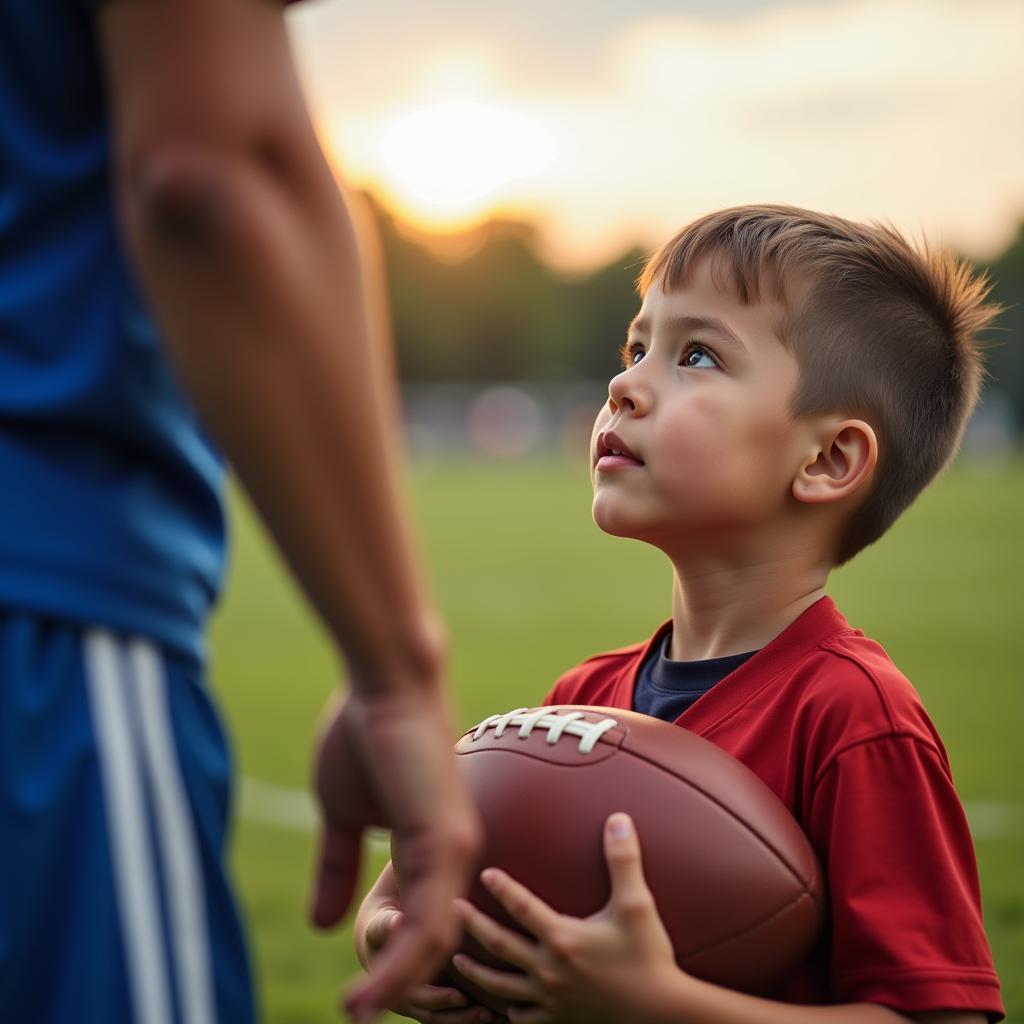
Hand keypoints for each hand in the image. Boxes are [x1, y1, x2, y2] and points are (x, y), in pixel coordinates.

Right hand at [310, 689, 480, 1020]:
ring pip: (437, 946)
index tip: (360, 998)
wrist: (384, 681)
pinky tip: (366, 995)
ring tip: (356, 1014)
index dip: (394, 967)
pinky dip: (401, 967)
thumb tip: (321, 923)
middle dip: (404, 989)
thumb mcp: (341, 815)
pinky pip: (429, 923)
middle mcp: (454, 859)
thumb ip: (337, 865)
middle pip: (438, 947)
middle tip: (361, 1015)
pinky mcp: (446, 844)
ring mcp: (456, 853)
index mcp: (430, 852)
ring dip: (398, 989)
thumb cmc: (364, 734)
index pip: (422, 928)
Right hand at [362, 907, 495, 1023]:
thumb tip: (396, 921)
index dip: (439, 999)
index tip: (461, 996)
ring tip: (491, 1015)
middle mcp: (405, 1001)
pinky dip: (467, 1015)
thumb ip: (386, 924)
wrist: (383, 931)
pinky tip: (492, 1013)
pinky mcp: (433, 997)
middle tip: (486, 1013)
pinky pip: (450, 1013)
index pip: (417, 1000)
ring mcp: (420, 1002)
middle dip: (459, 1016)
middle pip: (433, 1016)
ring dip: (466, 1019)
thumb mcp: (381, 922)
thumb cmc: (383, 924)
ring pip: (443, 1019)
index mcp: (391, 984)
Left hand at [452, 814, 678, 1023]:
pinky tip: (501, 1004)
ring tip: (456, 959)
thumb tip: (618, 819)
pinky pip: (524, 1017)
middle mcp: (550, 969)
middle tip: (450, 908)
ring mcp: (552, 998)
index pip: (523, 907)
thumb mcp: (637, 904)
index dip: (502, 888)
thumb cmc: (650, 956)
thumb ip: (624, 860)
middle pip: (500, 945)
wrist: (662, 1012)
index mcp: (563, 938)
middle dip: (473, 925)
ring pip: (502, 986)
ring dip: (477, 972)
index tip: (483, 871)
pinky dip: (508, 1010)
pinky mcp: (560, 1019)